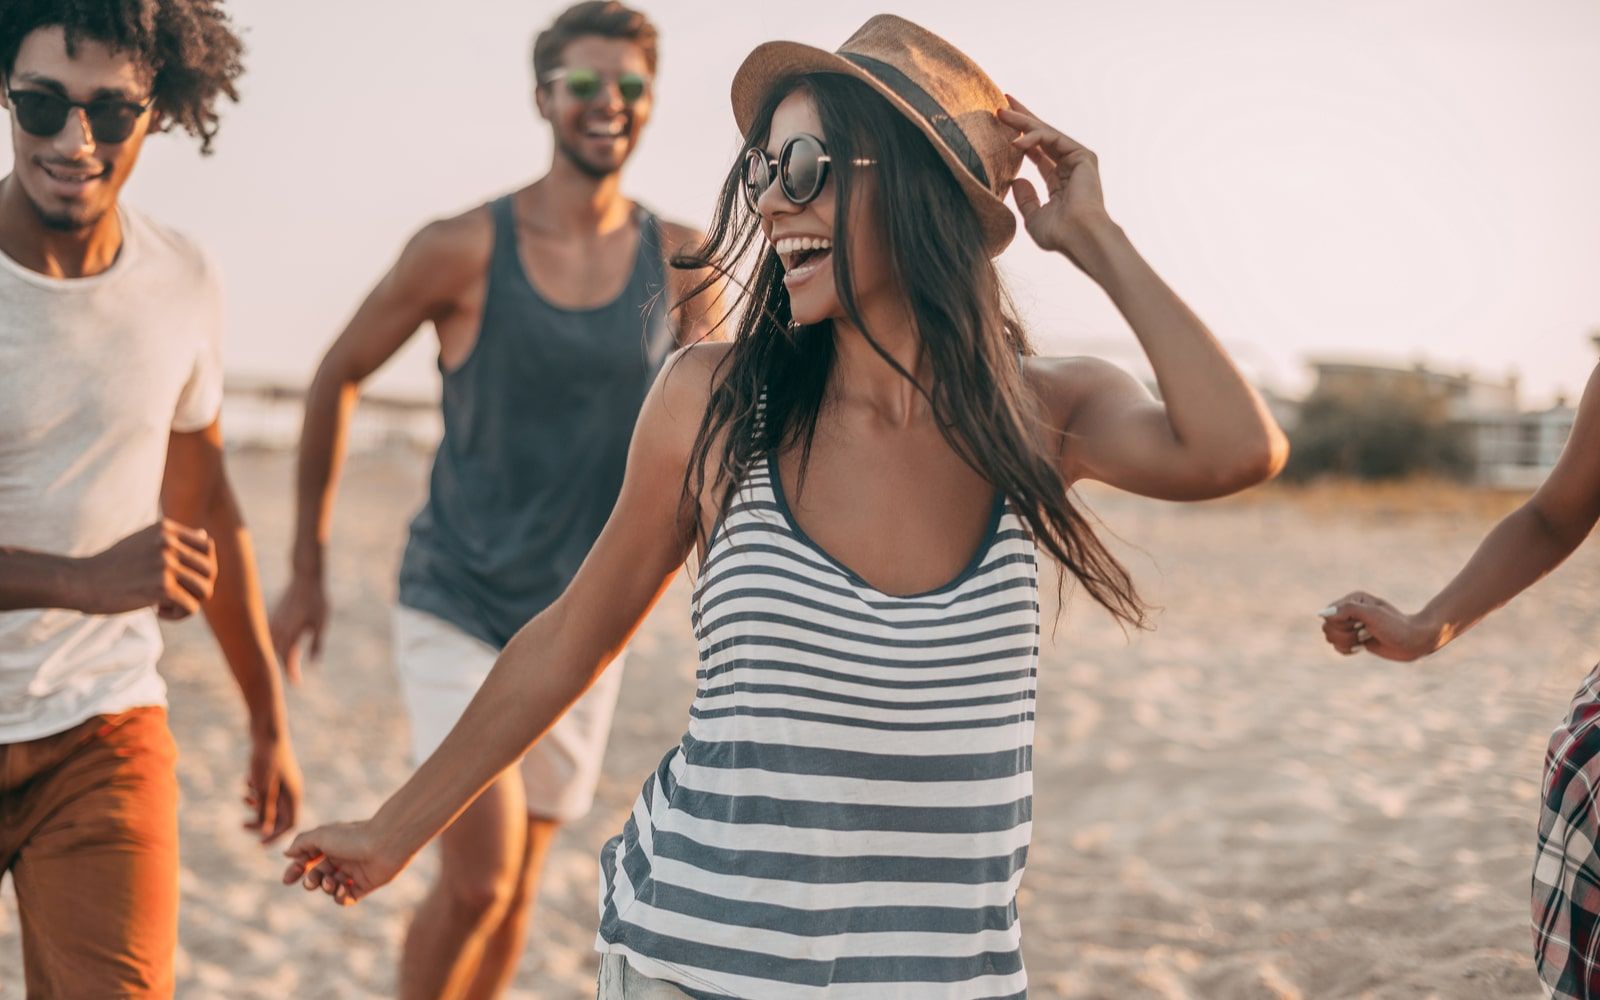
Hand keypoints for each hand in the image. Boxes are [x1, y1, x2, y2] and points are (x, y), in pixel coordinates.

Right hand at [74, 519, 216, 619]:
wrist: (81, 581)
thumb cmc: (112, 565)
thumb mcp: (142, 541)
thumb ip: (172, 539)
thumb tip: (205, 535)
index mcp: (166, 529)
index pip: (207, 546)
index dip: (202, 566)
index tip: (182, 578)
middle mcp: (169, 543)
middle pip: (210, 571)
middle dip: (197, 588)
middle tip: (174, 596)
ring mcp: (166, 563)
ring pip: (205, 590)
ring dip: (188, 603)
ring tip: (166, 604)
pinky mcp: (162, 587)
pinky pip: (192, 607)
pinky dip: (178, 615)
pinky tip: (157, 611)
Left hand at [245, 731, 301, 843]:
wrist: (266, 729)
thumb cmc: (265, 759)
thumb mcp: (262, 788)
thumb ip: (265, 811)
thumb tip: (266, 831)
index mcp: (293, 795)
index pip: (290, 825)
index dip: (275, 837)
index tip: (258, 844)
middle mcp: (291, 790)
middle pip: (279, 816)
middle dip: (260, 822)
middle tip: (241, 825)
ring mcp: (284, 781)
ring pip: (271, 803)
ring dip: (256, 805)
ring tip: (243, 797)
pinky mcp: (276, 774)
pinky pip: (267, 791)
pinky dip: (256, 792)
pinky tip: (247, 782)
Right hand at [269, 572, 327, 683]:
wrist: (306, 578)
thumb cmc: (317, 601)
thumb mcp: (321, 623)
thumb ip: (317, 644)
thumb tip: (313, 665)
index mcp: (291, 631)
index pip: (287, 658)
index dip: (291, 672)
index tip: (296, 682)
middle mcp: (279, 628)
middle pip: (278, 654)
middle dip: (285, 667)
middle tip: (294, 679)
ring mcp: (274, 622)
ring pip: (272, 645)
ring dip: (278, 656)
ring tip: (286, 667)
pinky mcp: (273, 616)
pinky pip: (270, 636)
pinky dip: (275, 646)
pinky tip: (279, 650)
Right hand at [282, 819, 406, 906]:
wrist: (386, 843)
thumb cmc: (353, 837)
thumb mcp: (321, 836)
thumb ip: (301, 843)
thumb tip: (287, 854)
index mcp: (332, 844)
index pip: (308, 859)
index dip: (296, 869)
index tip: (288, 880)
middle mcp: (342, 857)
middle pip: (318, 875)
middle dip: (311, 881)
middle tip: (312, 882)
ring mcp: (354, 872)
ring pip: (331, 887)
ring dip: (326, 888)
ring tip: (330, 883)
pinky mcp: (365, 885)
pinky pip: (346, 897)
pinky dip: (340, 897)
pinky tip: (341, 889)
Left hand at [998, 95, 1117, 271]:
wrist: (1079, 237)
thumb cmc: (1059, 234)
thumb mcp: (1034, 217)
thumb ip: (1026, 199)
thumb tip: (1017, 180)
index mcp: (1059, 182)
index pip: (1037, 153)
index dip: (1020, 138)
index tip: (1001, 124)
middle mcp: (1069, 167)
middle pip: (1041, 136)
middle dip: (1022, 118)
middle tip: (1002, 102)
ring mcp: (1077, 160)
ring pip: (1045, 133)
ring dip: (1022, 121)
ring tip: (1000, 112)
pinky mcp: (1082, 155)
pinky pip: (1053, 139)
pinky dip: (1033, 137)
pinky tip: (1015, 141)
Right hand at [1318, 592, 1439, 660]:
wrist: (1414, 641)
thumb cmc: (1395, 625)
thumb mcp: (1372, 614)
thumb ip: (1346, 610)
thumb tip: (1321, 614)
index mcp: (1351, 600)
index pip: (1329, 615)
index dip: (1342, 623)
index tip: (1361, 624)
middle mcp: (1348, 612)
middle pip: (1327, 628)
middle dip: (1346, 635)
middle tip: (1365, 632)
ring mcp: (1351, 627)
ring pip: (1331, 639)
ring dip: (1348, 642)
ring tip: (1365, 639)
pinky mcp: (1354, 641)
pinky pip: (1338, 648)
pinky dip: (1348, 650)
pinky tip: (1362, 647)